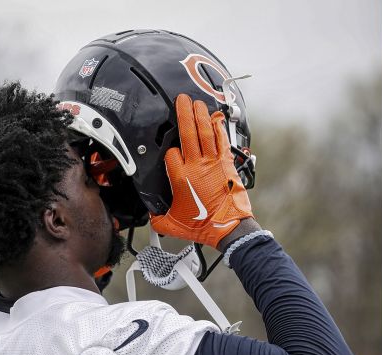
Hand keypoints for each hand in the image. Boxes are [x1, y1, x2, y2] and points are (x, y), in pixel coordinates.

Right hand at [150, 94, 254, 247]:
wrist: (229, 227)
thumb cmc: (204, 226)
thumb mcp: (173, 225)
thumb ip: (159, 220)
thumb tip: (152, 218)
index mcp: (181, 178)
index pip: (170, 154)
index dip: (168, 151)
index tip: (169, 152)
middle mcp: (196, 166)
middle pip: (188, 133)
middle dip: (184, 114)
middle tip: (181, 100)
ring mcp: (213, 162)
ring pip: (205, 132)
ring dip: (200, 115)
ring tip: (196, 103)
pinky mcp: (226, 163)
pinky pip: (221, 140)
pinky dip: (218, 127)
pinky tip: (216, 118)